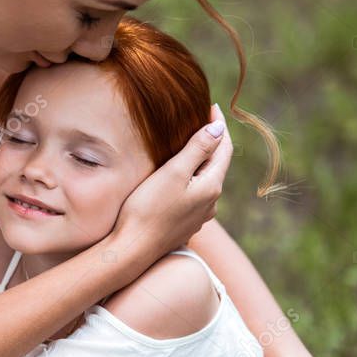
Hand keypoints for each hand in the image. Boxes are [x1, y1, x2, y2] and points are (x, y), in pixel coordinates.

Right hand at [114, 104, 231, 257]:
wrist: (132, 249)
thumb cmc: (148, 209)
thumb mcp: (173, 173)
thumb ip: (197, 149)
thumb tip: (218, 128)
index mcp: (211, 186)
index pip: (224, 148)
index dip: (219, 126)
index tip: (211, 106)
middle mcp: (211, 203)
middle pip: (217, 165)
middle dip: (212, 142)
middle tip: (202, 121)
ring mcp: (198, 216)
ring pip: (206, 182)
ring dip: (202, 162)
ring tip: (190, 147)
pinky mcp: (184, 225)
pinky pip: (194, 196)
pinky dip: (191, 180)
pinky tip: (178, 179)